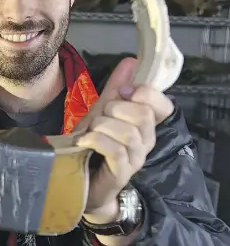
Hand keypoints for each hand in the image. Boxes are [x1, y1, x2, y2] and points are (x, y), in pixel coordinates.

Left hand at [75, 57, 173, 222]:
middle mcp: (146, 141)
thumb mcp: (101, 113)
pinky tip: (84, 141)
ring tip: (88, 132)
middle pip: (142, 114)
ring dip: (101, 126)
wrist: (81, 182)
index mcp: (144, 125)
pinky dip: (96, 140)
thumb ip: (115, 89)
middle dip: (114, 109)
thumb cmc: (92, 147)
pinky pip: (115, 150)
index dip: (146, 93)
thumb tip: (131, 62)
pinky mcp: (122, 173)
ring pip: (128, 132)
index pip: (164, 105)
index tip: (123, 92)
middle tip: (98, 117)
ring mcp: (136, 159)